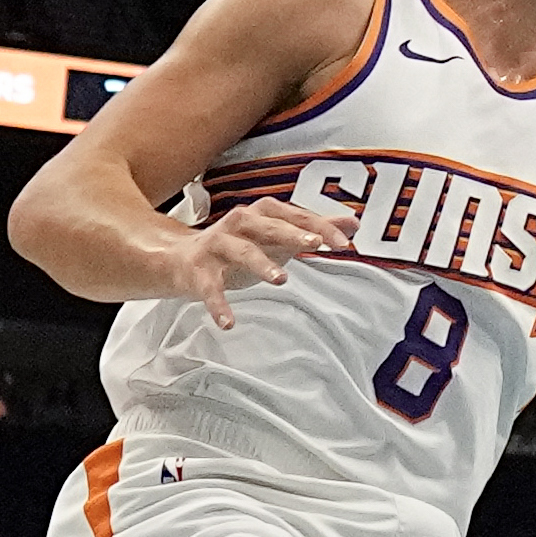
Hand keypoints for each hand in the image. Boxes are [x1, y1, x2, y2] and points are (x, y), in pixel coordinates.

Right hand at [165, 196, 353, 330]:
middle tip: (314, 245)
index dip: (321, 227)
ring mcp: (217, 246)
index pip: (296, 217)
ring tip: (282, 280)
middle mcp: (239, 224)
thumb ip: (315, 229)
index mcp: (262, 213)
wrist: (181, 258)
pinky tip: (229, 323)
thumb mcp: (279, 236)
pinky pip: (210, 288)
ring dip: (261, 264)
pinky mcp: (199, 270)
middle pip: (269, 226)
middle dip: (292, 234)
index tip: (344, 242)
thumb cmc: (240, 246)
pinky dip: (218, 305)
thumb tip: (354, 222)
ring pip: (241, 251)